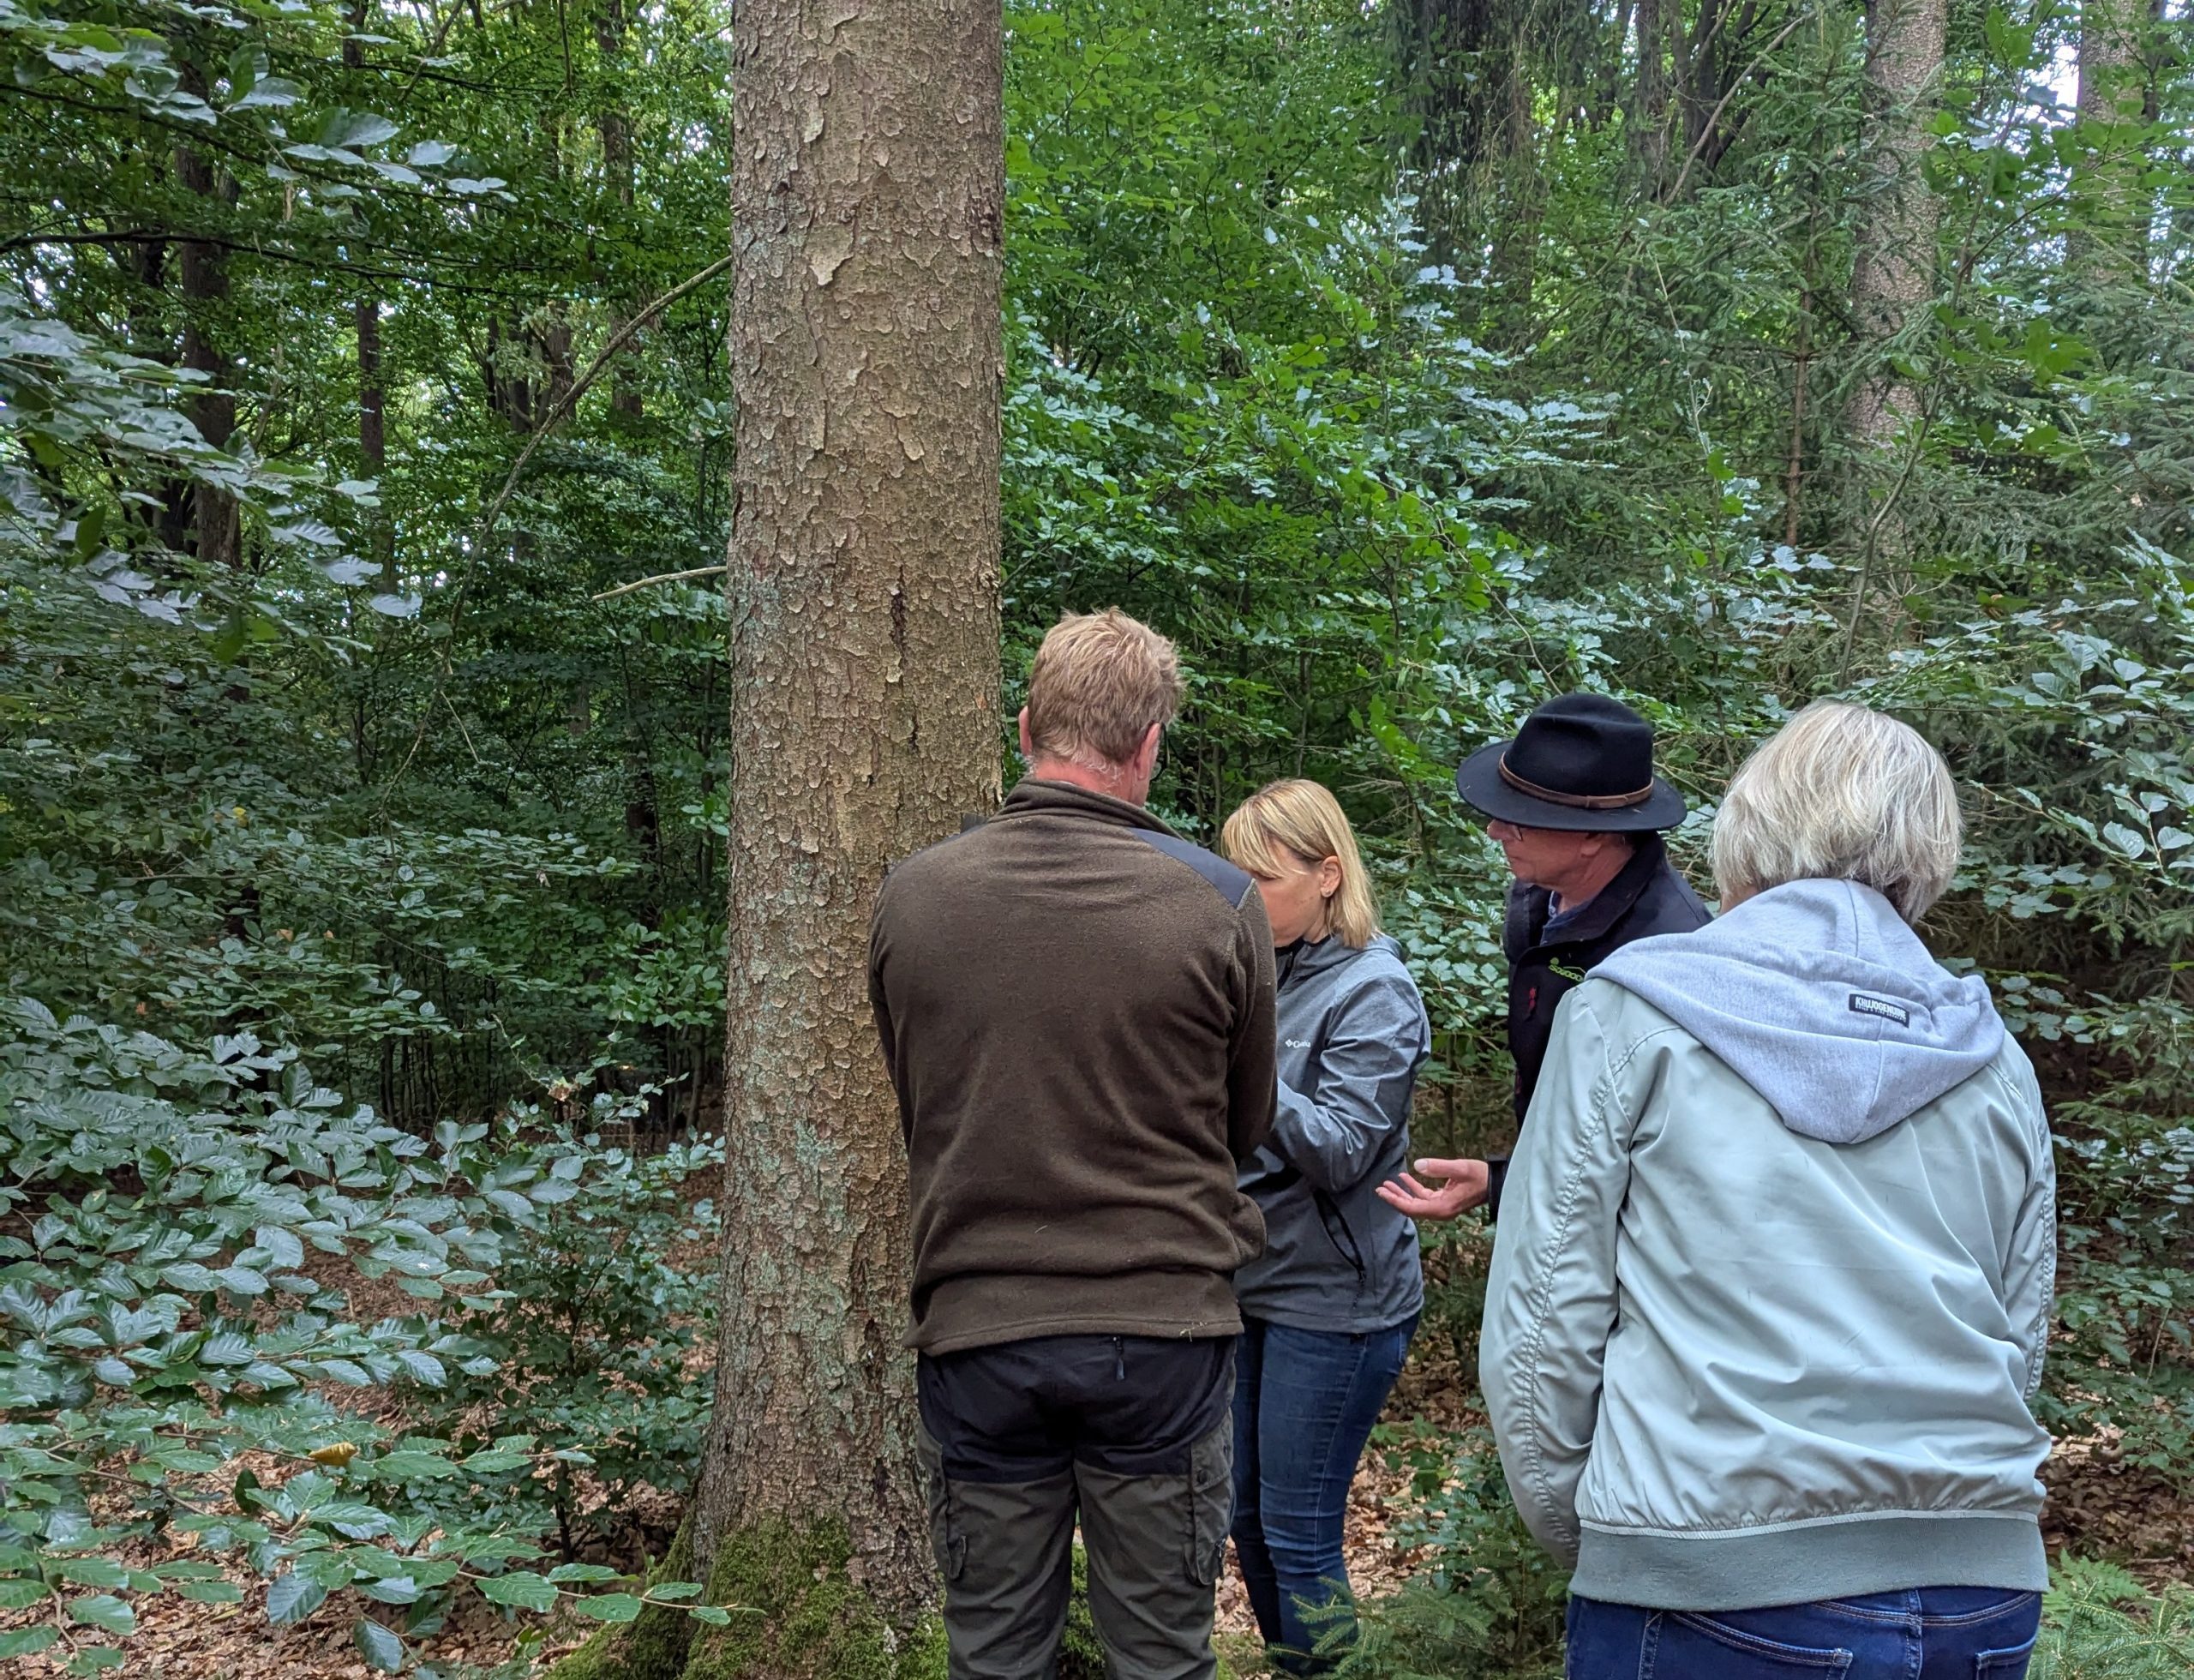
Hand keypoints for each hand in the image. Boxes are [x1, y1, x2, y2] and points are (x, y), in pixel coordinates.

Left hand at [1376, 1157, 1490, 1220]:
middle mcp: (1441, 1211)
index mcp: (1442, 1207)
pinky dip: (1414, 1188)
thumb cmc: (1480, 1176)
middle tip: (1380, 1188)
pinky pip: (1425, 1197)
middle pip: (1412, 1208)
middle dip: (1395, 1198)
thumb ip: (1438, 1167)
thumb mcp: (1460, 1168)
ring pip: (1417, 1203)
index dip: (1396, 1201)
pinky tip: (1405, 1178)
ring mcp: (1443, 1206)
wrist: (1496, 1183)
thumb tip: (1417, 1165)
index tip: (1383, 1192)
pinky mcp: (1445, 1200)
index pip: (1413, 1208)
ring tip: (1388, 1183)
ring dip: (1403, 1193)